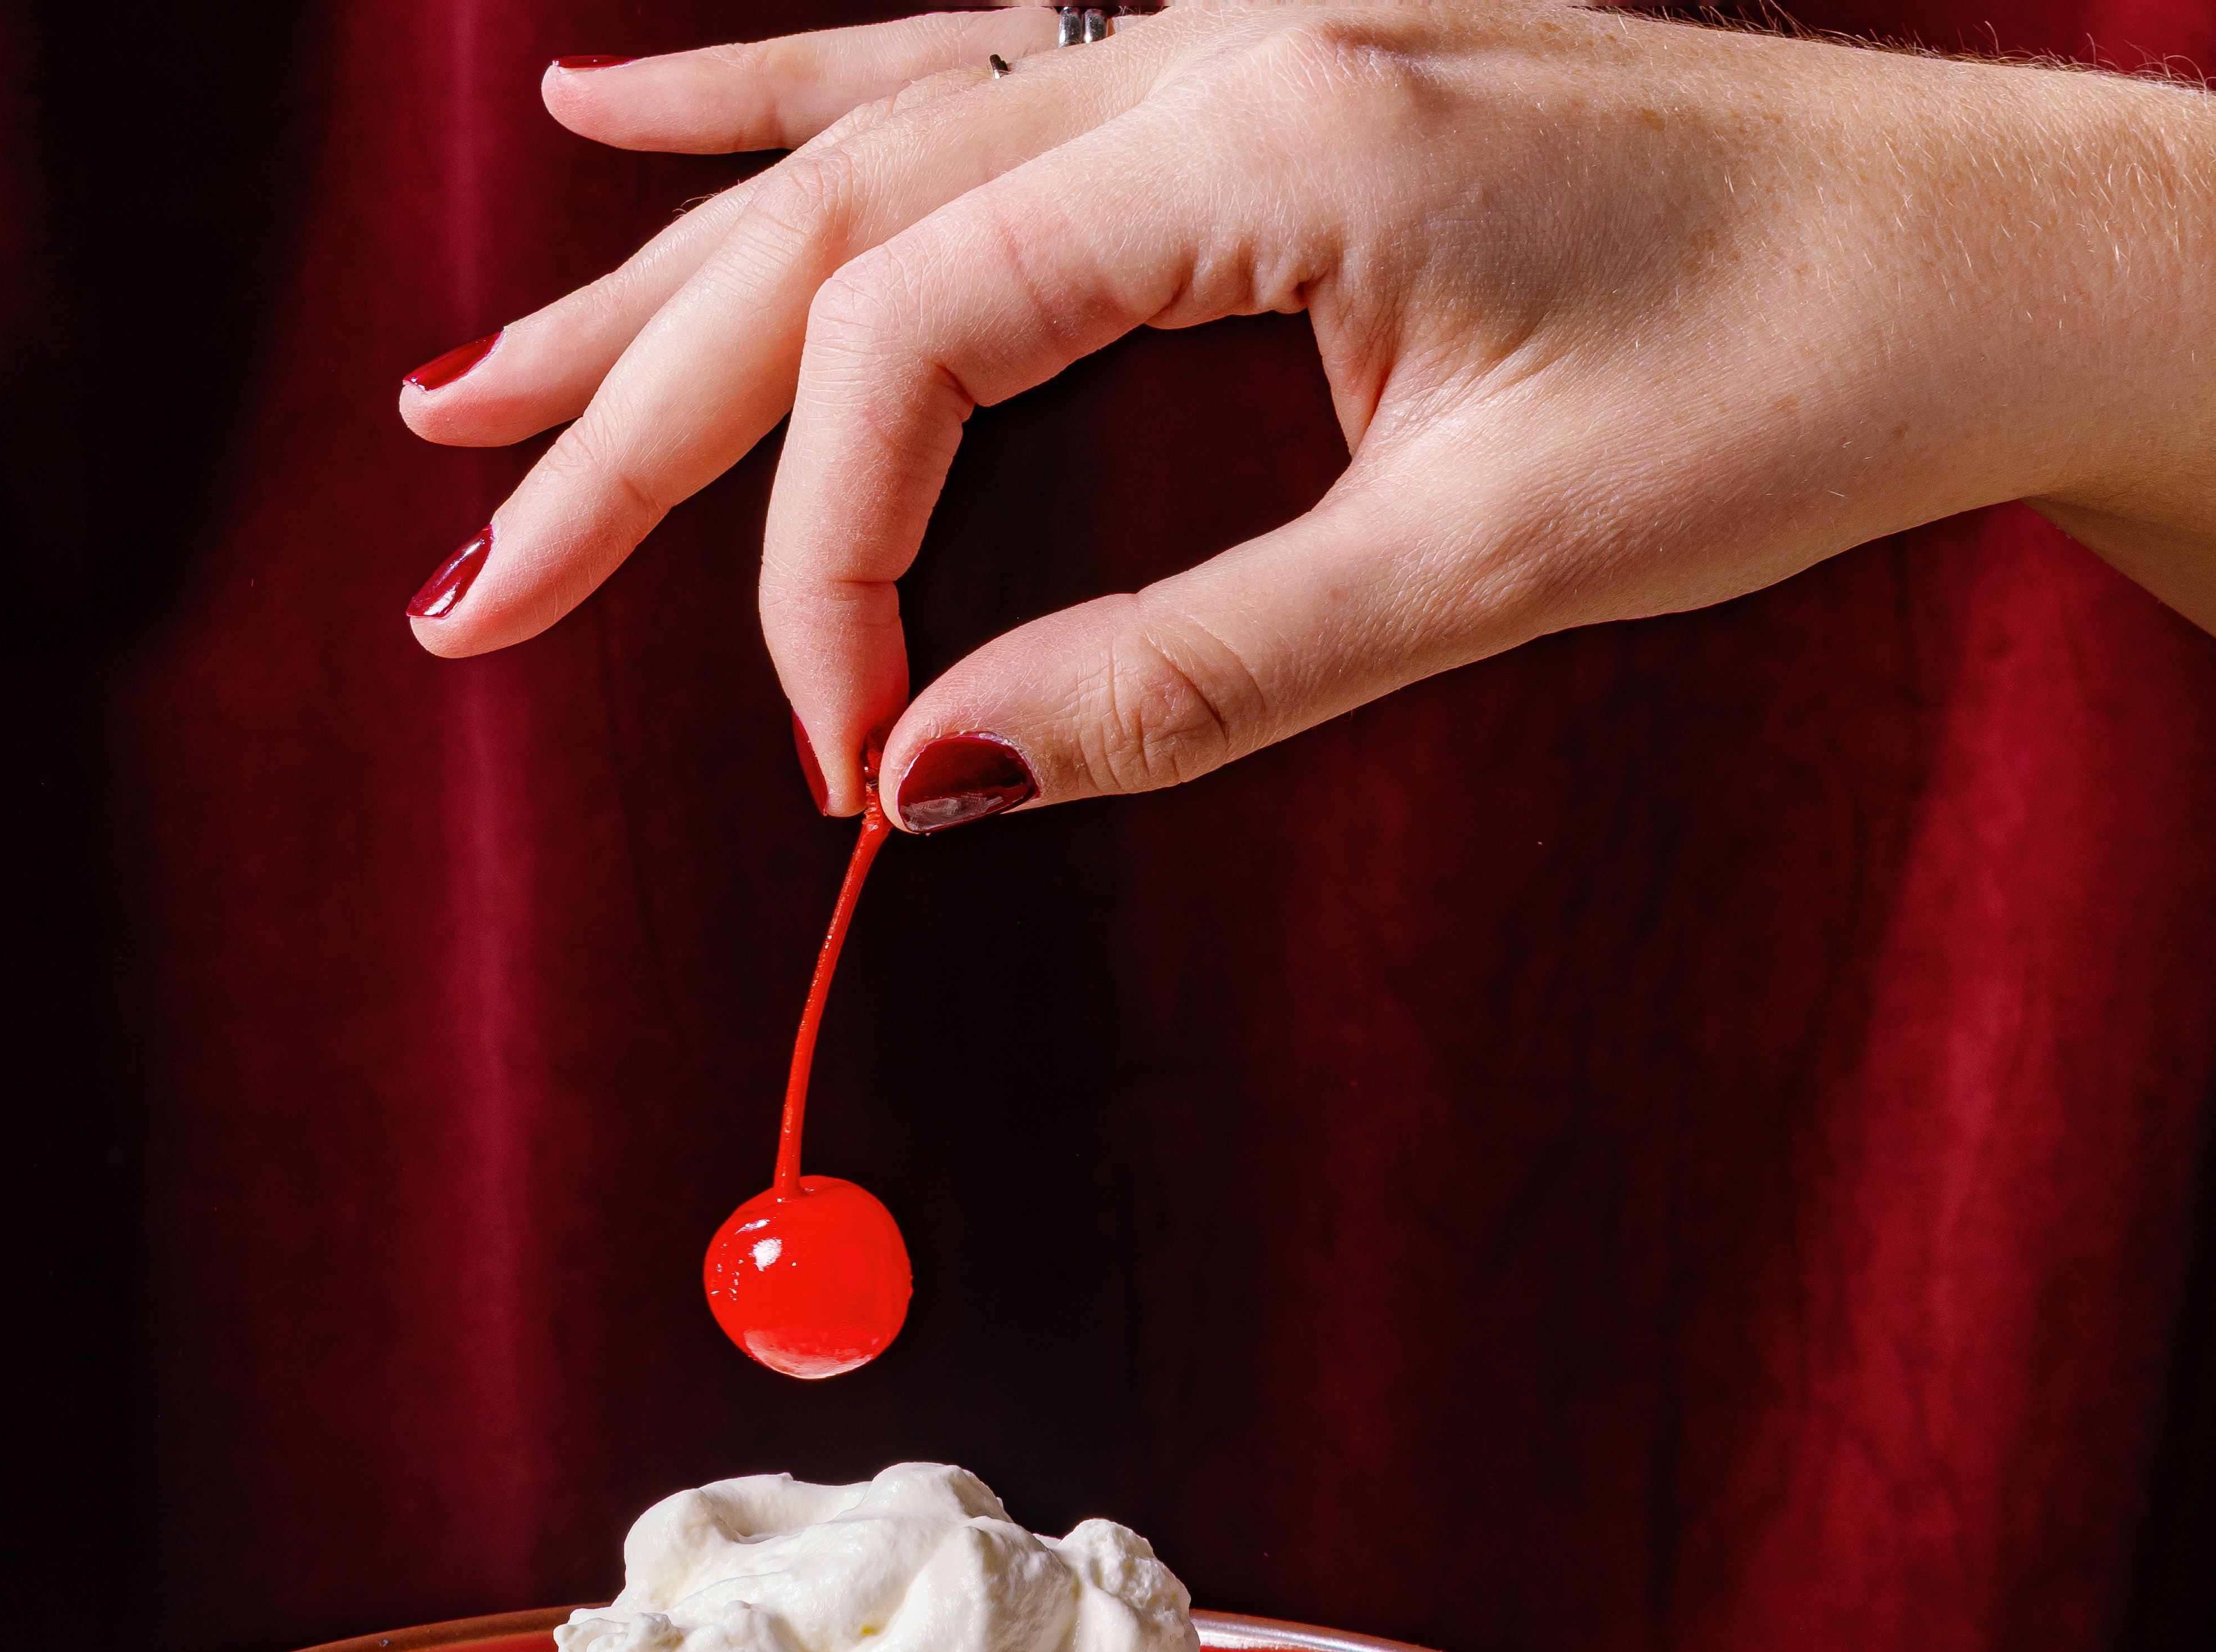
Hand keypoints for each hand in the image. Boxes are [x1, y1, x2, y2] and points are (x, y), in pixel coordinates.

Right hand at [401, 2, 2215, 822]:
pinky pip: (942, 66)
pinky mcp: (1229, 68)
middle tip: (459, 587)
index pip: (908, 341)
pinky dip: (767, 101)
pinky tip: (614, 108)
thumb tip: (931, 782)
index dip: (821, 571)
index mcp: (1260, 128)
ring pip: (846, 152)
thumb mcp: (1484, 556)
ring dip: (644, 287)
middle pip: (817, 235)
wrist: (1986, 245)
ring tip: (466, 393)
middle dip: (621, 434)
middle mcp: (1198, 32)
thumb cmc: (1795, 374)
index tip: (838, 769)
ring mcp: (1203, 26)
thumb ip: (1189, 672)